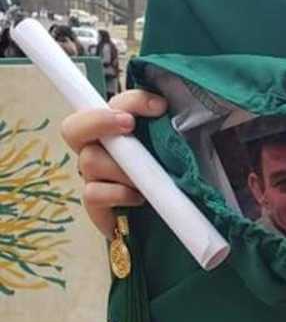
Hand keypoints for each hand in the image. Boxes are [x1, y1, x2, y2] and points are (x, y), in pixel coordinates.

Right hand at [60, 89, 167, 237]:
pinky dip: (118, 193)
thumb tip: (174, 114)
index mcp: (119, 129)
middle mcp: (100, 149)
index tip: (160, 107)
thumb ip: (170, 132)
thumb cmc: (172, 180)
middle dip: (98, 121)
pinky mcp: (95, 204)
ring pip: (90, 161)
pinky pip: (93, 193)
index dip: (133, 101)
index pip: (116, 104)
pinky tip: (138, 198)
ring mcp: (93, 176)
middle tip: (128, 126)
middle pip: (74, 127)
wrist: (167, 220)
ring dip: (121, 168)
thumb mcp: (175, 154)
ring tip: (145, 180)